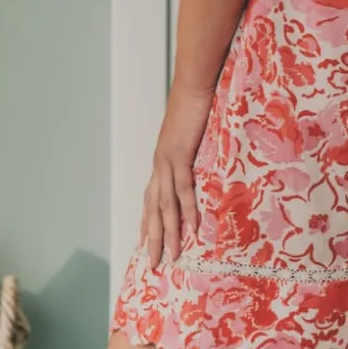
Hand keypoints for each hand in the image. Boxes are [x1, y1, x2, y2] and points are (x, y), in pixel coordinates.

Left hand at [139, 81, 214, 269]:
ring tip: (173, 256)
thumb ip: (193, 149)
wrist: (194, 84)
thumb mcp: (193, 133)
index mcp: (162, 160)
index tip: (146, 243)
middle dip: (153, 238)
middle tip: (154, 264)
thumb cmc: (196, 103)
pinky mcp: (179, 155)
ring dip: (168, 233)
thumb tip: (201, 159)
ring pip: (165, 205)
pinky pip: (183, 188)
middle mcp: (159, 164)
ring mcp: (167, 160)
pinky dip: (187, 209)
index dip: (148, 221)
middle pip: (153, 208)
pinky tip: (191, 228)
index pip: (151, 197)